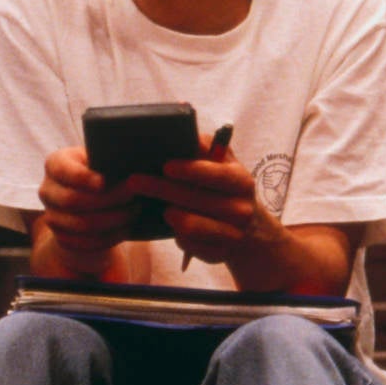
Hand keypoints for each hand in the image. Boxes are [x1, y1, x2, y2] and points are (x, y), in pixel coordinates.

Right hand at [38, 146, 136, 263]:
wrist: (93, 200)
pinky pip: (85, 242)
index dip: (82, 178)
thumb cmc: (104, 170)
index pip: (63, 170)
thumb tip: (133, 169)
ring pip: (81, 224)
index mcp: (55, 164)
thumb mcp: (103, 158)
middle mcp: (48, 190)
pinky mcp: (62, 236)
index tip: (104, 182)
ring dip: (113, 219)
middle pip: (73, 200)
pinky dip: (109, 237)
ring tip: (133, 210)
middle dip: (108, 199)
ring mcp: (51, 215)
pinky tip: (125, 228)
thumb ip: (111, 159)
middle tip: (133, 195)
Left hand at [126, 139, 271, 266]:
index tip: (166, 166)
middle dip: (160, 188)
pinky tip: (175, 226)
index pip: (217, 175)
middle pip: (194, 199)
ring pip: (188, 225)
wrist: (251, 230)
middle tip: (133, 181)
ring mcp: (233, 234)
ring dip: (169, 214)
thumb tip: (188, 130)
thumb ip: (208, 146)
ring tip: (162, 207)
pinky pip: (188, 244)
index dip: (191, 170)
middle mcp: (241, 208)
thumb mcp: (225, 165)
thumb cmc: (227, 190)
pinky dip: (177, 234)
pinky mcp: (220, 253)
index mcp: (241, 181)